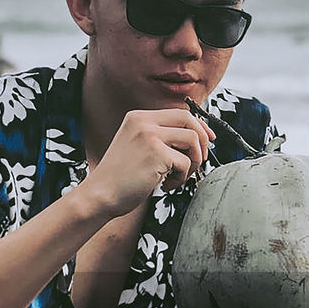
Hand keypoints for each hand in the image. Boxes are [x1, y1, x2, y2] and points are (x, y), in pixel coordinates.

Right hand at [81, 110, 213, 217]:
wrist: (100, 194)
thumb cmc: (120, 178)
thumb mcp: (137, 147)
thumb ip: (160, 138)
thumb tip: (196, 137)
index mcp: (138, 117)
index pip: (179, 113)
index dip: (199, 126)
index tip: (208, 139)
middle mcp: (144, 122)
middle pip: (189, 120)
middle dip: (202, 140)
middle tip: (200, 160)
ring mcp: (150, 136)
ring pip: (192, 140)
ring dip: (193, 162)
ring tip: (178, 176)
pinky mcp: (156, 154)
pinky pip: (185, 163)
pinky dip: (180, 178)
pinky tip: (165, 185)